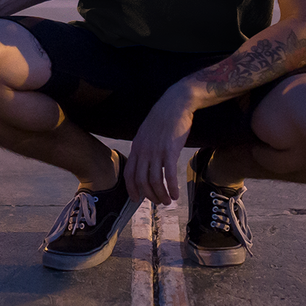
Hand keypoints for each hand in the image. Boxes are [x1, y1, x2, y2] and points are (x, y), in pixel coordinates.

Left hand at [124, 84, 196, 204]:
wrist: (175, 103)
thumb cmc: (163, 118)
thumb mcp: (146, 133)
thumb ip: (144, 148)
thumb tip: (146, 163)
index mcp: (137, 147)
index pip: (129, 174)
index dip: (131, 189)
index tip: (136, 199)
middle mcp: (144, 151)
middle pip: (142, 181)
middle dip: (149, 195)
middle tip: (158, 202)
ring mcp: (156, 151)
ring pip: (155, 181)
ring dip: (161, 194)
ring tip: (168, 201)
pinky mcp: (170, 150)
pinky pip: (169, 175)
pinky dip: (172, 188)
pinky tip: (176, 194)